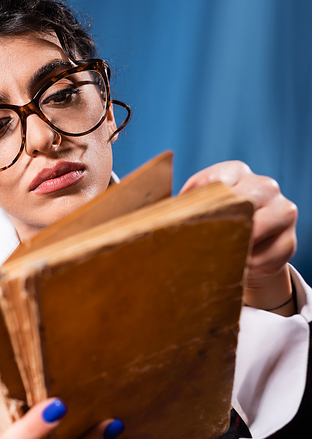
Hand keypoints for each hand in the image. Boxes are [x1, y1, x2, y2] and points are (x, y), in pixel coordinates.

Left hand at [181, 161, 297, 314]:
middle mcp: (264, 186)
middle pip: (246, 198)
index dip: (198, 200)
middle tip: (203, 241)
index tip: (181, 219)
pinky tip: (238, 267)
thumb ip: (179, 206)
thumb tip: (148, 214)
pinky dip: (251, 264)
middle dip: (223, 222)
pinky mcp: (289, 242)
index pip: (218, 180)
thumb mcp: (197, 210)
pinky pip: (271, 254)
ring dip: (239, 244)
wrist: (244, 252)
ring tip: (220, 255)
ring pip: (263, 225)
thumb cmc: (212, 227)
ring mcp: (283, 211)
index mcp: (236, 172)